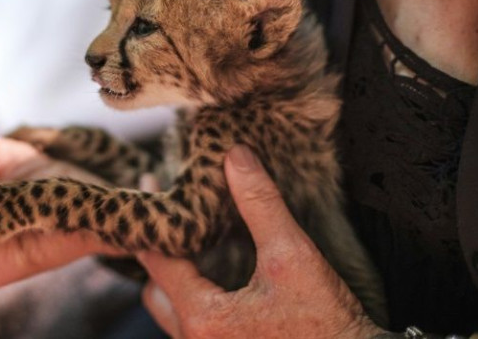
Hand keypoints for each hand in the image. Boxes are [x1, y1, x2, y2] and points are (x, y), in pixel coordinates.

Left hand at [137, 145, 384, 338]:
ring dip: (175, 281)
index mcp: (203, 318)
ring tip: (189, 245)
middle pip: (156, 291)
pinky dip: (193, 299)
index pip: (158, 261)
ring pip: (172, 313)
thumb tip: (236, 156)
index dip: (155, 222)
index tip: (150, 186)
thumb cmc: (328, 325)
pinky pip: (193, 328)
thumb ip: (260, 205)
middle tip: (169, 219)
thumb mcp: (293, 257)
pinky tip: (214, 278)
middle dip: (159, 255)